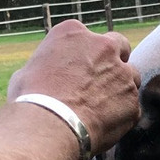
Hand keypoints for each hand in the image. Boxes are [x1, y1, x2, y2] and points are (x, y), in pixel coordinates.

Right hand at [7, 20, 141, 153]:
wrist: (50, 125)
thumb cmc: (31, 99)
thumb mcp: (27, 72)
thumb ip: (47, 67)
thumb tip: (45, 76)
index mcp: (74, 33)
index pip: (88, 37)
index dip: (86, 54)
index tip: (80, 69)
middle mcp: (104, 47)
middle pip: (120, 48)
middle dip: (115, 61)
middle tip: (103, 81)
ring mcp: (123, 73)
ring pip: (131, 78)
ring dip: (121, 89)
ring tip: (101, 109)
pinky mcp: (132, 101)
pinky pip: (131, 107)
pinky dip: (121, 115)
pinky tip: (103, 126)